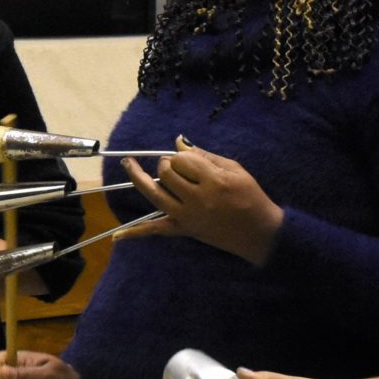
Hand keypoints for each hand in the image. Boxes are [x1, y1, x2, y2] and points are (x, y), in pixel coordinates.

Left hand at [121, 140, 283, 263]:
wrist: (261, 232)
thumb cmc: (251, 196)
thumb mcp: (234, 170)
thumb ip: (205, 156)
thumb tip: (179, 142)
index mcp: (213, 181)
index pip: (183, 160)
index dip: (181, 156)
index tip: (187, 157)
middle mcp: (197, 199)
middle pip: (167, 174)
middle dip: (165, 164)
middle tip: (172, 165)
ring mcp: (188, 216)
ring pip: (155, 194)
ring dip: (139, 178)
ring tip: (128, 165)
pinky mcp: (184, 230)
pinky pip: (156, 231)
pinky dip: (136, 233)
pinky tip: (117, 236)